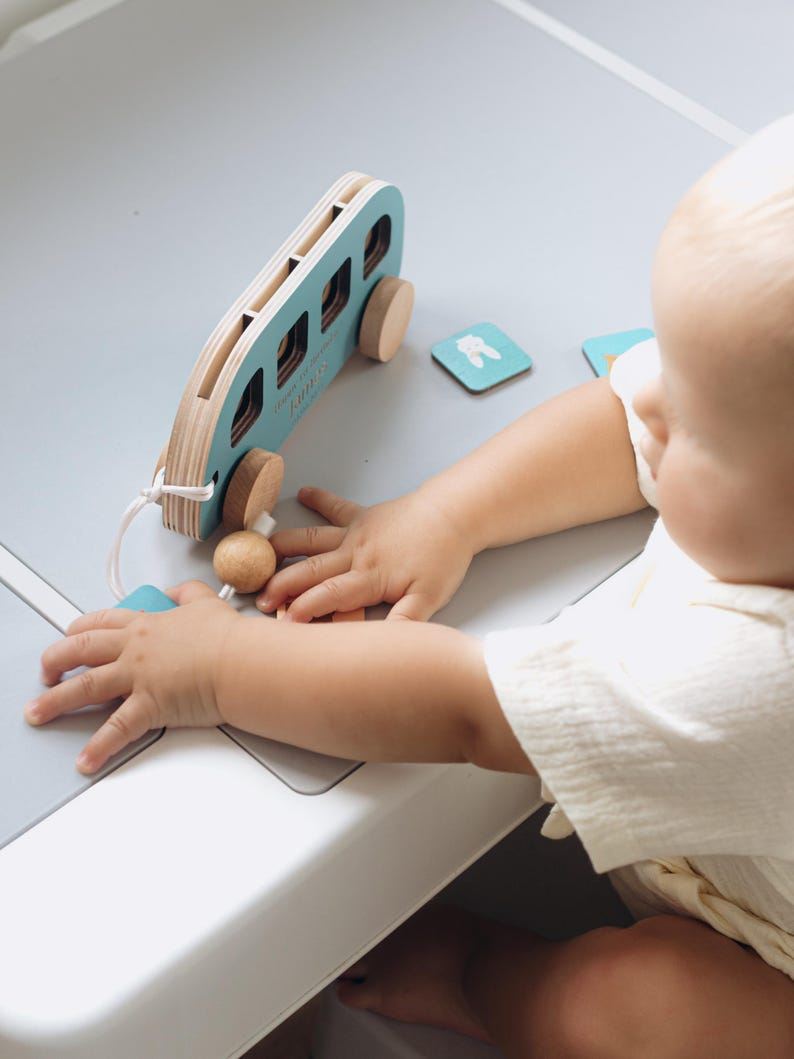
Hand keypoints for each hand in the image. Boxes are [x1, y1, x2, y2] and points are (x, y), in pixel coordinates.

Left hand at [25, 581, 240, 774]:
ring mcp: (137, 678)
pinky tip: (85, 760)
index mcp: (145, 625)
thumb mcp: (206, 601)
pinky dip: (98, 748)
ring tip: (37, 713)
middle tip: (45, 673)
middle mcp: (134, 650)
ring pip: (85, 688)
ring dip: (55, 702)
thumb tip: (175, 591)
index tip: (68, 637)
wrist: (240, 661)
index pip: (100, 623)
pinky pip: (116, 730)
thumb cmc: (227, 637)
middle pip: (79, 651)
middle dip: (54, 662)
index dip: (78, 630)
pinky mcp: (148, 706)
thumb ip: (187, 593)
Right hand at [260, 485, 475, 622]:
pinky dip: (320, 499)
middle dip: (282, 585)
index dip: (304, 610)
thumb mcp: (429, 599)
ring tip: (258, 553)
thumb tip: (382, 646)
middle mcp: (355, 554)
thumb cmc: (443, 559)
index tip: (283, 622)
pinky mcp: (363, 516)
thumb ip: (404, 623)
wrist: (454, 515)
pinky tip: (303, 492)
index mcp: (369, 577)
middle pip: (311, 570)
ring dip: (285, 546)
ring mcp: (356, 533)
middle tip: (258, 597)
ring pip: (313, 540)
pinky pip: (337, 507)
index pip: (329, 596)